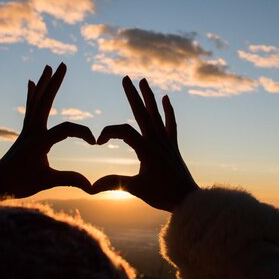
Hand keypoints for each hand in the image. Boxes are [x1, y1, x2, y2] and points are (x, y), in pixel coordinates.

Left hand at [0, 63, 95, 197]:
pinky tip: (31, 83)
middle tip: (62, 64)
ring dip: (44, 84)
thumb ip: (70, 180)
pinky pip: (30, 109)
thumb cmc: (19, 184)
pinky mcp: (24, 132)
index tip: (95, 142)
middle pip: (45, 101)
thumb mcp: (47, 182)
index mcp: (39, 141)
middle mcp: (31, 130)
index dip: (83, 133)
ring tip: (47, 67)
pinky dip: (32, 95)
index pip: (66, 129)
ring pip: (36, 101)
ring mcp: (26, 129)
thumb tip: (91, 186)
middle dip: (54, 82)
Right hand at [91, 76, 198, 211]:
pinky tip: (166, 98)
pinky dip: (168, 111)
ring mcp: (166, 141)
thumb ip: (114, 183)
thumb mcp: (136, 189)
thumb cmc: (162, 195)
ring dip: (149, 97)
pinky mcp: (173, 145)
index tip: (98, 142)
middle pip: (142, 113)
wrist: (188, 200)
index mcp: (146, 150)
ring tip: (143, 80)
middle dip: (132, 95)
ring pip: (156, 114)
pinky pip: (171, 124)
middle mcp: (157, 141)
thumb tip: (90, 186)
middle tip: (125, 78)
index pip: (124, 131)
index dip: (109, 132)